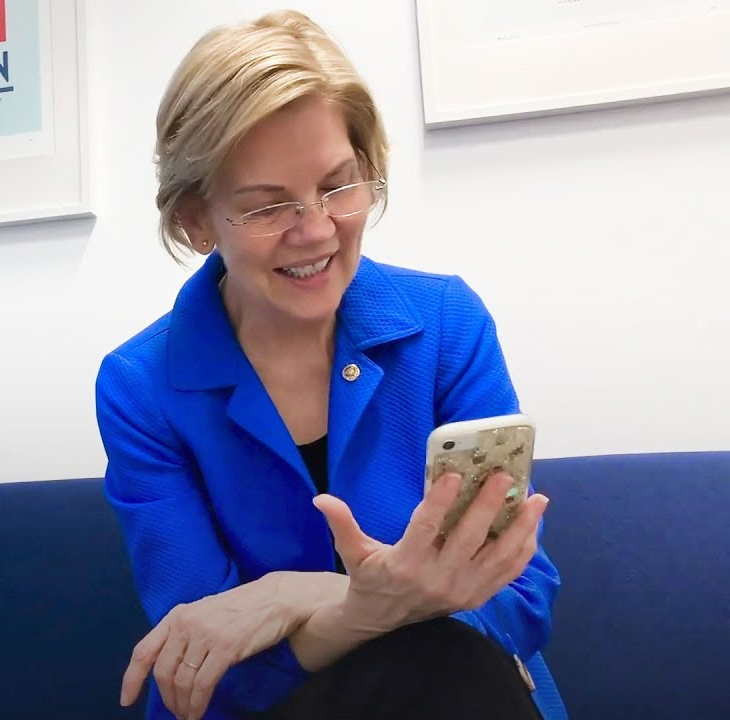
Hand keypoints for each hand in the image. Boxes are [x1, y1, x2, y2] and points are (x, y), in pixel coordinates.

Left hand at [120, 571, 347, 719]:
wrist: (276, 598)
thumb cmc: (242, 608)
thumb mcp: (206, 614)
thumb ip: (185, 633)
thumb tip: (169, 668)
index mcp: (178, 614)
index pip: (144, 650)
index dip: (132, 679)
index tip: (127, 700)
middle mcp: (187, 622)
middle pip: (163, 672)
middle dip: (167, 698)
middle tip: (176, 712)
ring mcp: (206, 634)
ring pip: (182, 682)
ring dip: (183, 706)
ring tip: (189, 715)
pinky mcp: (226, 647)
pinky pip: (203, 685)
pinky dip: (198, 705)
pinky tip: (199, 712)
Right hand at [314, 471, 547, 635]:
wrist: (384, 621)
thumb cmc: (370, 578)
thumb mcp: (352, 553)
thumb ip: (341, 524)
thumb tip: (321, 498)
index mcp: (405, 563)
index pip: (425, 528)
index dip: (439, 501)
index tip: (453, 474)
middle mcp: (437, 578)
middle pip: (468, 538)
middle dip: (488, 505)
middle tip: (503, 476)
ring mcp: (461, 590)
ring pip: (497, 556)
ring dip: (520, 527)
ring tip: (536, 498)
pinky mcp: (476, 597)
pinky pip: (507, 574)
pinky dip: (523, 550)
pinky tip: (533, 525)